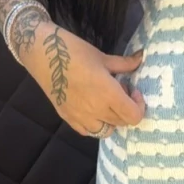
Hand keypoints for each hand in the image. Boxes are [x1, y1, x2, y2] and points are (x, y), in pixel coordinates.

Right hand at [27, 30, 145, 139]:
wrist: (42, 55)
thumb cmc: (74, 51)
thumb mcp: (102, 56)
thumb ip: (124, 63)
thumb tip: (141, 58)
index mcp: (108, 94)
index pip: (134, 116)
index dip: (139, 105)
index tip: (133, 91)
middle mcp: (96, 111)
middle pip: (122, 122)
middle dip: (126, 108)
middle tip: (118, 91)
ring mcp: (80, 117)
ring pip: (106, 131)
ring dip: (111, 119)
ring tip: (105, 102)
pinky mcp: (67, 118)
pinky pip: (87, 131)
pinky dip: (94, 124)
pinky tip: (91, 108)